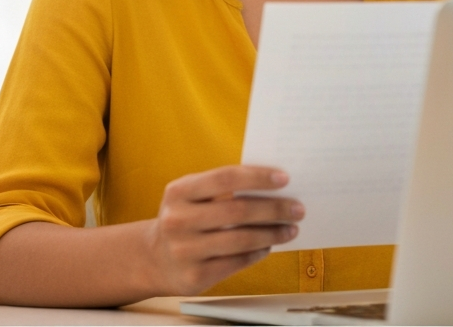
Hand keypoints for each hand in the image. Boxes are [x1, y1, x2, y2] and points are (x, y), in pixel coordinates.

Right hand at [144, 165, 302, 295]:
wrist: (155, 258)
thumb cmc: (185, 219)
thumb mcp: (191, 197)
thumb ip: (221, 188)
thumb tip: (272, 186)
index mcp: (178, 192)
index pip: (224, 178)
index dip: (256, 177)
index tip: (284, 178)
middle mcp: (178, 220)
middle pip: (237, 210)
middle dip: (273, 209)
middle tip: (297, 208)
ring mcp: (185, 250)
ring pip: (241, 239)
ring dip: (272, 233)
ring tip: (290, 229)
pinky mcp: (195, 275)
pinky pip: (237, 262)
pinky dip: (258, 252)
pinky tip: (268, 245)